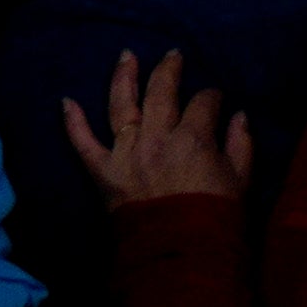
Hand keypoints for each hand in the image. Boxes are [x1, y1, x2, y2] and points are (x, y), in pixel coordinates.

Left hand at [65, 50, 252, 208]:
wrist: (185, 251)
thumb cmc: (217, 216)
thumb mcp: (241, 180)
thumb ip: (241, 144)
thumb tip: (237, 114)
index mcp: (193, 139)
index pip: (202, 104)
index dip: (211, 97)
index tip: (214, 96)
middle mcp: (156, 138)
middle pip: (160, 93)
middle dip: (168, 71)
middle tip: (172, 55)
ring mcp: (126, 151)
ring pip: (120, 105)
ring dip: (123, 77)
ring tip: (126, 56)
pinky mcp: (102, 170)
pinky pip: (82, 142)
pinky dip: (72, 122)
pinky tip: (65, 101)